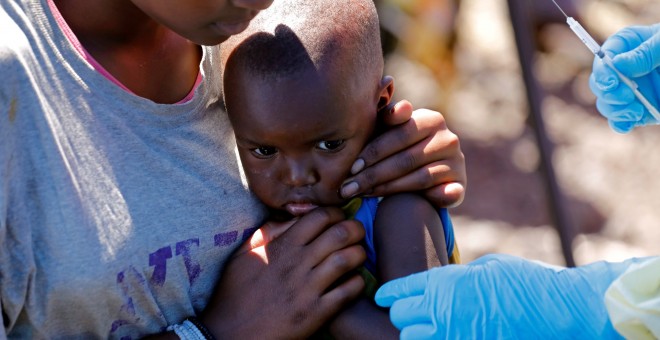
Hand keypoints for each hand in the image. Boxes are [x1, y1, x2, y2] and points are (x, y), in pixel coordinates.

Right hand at [202, 207, 366, 338]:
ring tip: (357, 255)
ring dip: (359, 253)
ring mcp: (308, 289)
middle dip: (355, 229)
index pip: (319, 216)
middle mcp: (297, 264)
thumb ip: (267, 232)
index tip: (338, 219)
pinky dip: (357, 282)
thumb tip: (291, 217)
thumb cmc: (235, 293)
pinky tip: (353, 281)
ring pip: (347, 259)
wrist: (229, 333)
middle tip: (356, 234)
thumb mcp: (244, 255)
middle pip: (340, 233)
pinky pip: (348, 291)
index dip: (335, 213)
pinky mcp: (316, 313)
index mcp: (282, 247)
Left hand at [340, 100, 465, 207]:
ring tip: (362, 195)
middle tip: (348, 187)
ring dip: (386, 189)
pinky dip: (428, 198)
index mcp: (431, 119)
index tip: (352, 167)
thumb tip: (387, 83)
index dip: (373, 152)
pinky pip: (440, 194)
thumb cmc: (398, 146)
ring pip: (417, 179)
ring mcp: (457, 162)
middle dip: (373, 175)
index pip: (399, 135)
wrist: (426, 172)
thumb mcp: (389, 129)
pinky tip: (404, 204)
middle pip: (406, 159)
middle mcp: (448, 139)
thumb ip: (384, 112)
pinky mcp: (459, 185)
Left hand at [375, 254, 639, 338]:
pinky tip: (446, 334)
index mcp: (445, 283)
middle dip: (403, 313)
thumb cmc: (528, 283)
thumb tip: (441, 284)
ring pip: (411, 339)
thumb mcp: (486, 268)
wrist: (561, 311)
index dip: (389, 294)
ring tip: (427, 328)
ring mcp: (454, 336)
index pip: (399, 290)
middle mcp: (443, 311)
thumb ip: (456, 277)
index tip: (385, 298)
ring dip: (416, 333)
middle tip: (409, 312)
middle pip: (400, 317)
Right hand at [589, 24, 659, 132]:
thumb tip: (617, 64)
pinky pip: (622, 120)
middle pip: (601, 82)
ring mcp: (633, 91)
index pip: (606, 55)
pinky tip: (629, 123)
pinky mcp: (641, 109)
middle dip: (608, 92)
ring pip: (608, 103)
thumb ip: (645, 53)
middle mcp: (627, 69)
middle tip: (625, 96)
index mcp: (632, 45)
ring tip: (635, 110)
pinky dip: (621, 123)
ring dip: (615, 109)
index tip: (611, 80)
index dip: (603, 69)